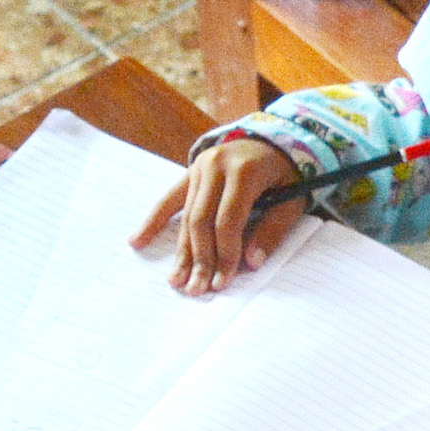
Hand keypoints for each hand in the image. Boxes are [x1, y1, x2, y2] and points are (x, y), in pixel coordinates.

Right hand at [138, 139, 304, 292]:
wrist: (273, 140)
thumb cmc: (287, 174)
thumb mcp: (292, 201)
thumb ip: (273, 230)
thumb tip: (251, 263)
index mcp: (244, 171)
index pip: (227, 220)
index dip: (225, 253)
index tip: (223, 281)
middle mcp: (217, 166)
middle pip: (202, 221)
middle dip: (200, 259)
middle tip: (198, 290)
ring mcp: (200, 168)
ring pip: (186, 216)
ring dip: (182, 251)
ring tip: (177, 280)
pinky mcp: (190, 173)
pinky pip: (169, 200)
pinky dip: (153, 221)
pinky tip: (137, 241)